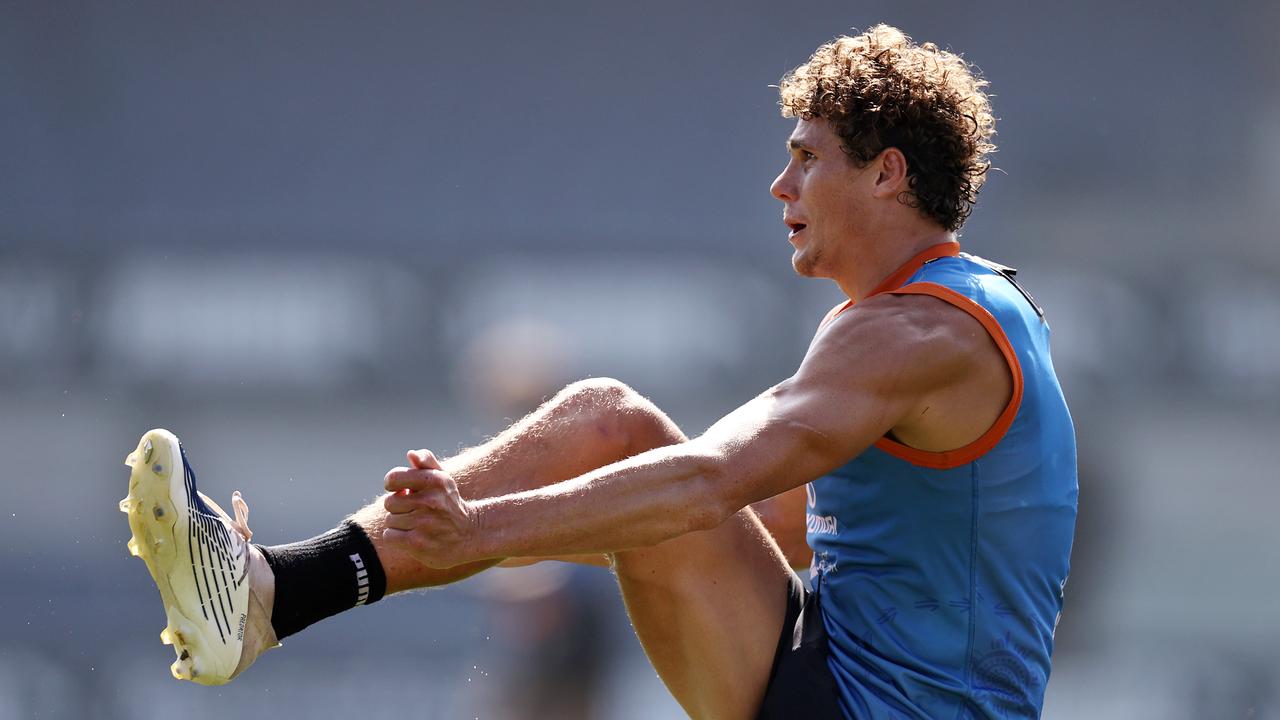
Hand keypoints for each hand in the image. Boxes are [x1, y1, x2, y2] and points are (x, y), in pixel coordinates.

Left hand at [381, 449, 478, 567]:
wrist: (469, 535)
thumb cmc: (449, 503)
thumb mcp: (443, 479)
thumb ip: (427, 462)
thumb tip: (411, 454)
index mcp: (435, 480)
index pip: (393, 478)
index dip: (392, 484)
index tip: (402, 490)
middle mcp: (430, 501)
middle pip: (389, 502)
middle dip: (399, 507)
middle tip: (415, 511)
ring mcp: (424, 523)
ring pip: (389, 520)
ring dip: (399, 523)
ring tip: (418, 524)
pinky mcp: (417, 544)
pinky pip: (389, 536)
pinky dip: (396, 537)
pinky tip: (412, 536)